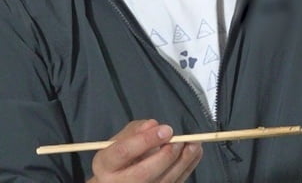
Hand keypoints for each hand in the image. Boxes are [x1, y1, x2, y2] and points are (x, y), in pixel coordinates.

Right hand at [91, 125, 205, 182]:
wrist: (114, 181)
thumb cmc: (118, 158)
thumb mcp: (119, 140)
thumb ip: (135, 131)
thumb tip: (153, 125)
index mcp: (106, 165)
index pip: (124, 152)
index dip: (146, 140)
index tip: (166, 129)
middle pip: (144, 173)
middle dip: (166, 156)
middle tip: (180, 140)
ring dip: (181, 164)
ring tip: (194, 145)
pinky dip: (186, 170)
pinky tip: (194, 155)